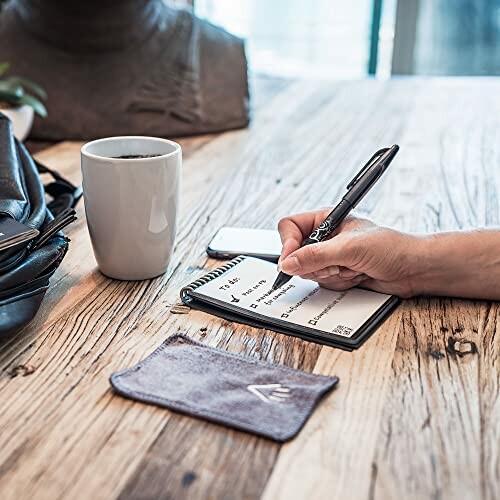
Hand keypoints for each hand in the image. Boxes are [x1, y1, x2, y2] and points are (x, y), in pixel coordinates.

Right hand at [278, 210, 423, 297]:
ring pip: (308, 271)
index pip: (290, 227)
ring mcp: (330, 257)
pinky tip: (355, 276)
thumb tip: (288, 263)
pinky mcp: (336, 274)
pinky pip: (322, 283)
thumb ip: (316, 256)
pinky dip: (338, 283)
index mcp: (326, 219)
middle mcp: (324, 237)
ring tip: (351, 268)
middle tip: (337, 264)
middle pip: (296, 254)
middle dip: (317, 264)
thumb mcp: (349, 248)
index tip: (293, 260)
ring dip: (330, 275)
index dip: (288, 244)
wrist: (413, 270)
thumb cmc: (390, 247)